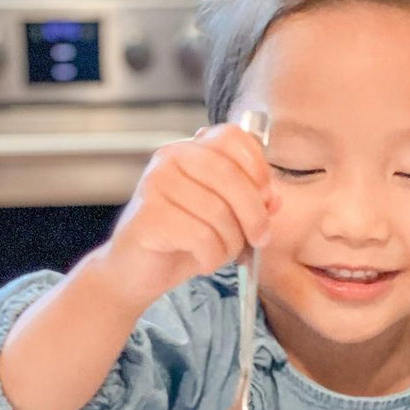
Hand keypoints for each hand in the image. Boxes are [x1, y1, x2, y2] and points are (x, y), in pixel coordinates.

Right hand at [98, 122, 274, 309]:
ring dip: (231, 243)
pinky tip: (203, 262)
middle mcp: (169, 158)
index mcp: (190, 150)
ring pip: (218, 212)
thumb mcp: (224, 219)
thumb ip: (251, 203)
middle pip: (230, 175)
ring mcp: (155, 185)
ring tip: (221, 254)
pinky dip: (211, 257)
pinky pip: (201, 236)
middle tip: (260, 240)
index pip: (233, 137)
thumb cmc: (182, 240)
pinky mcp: (148, 216)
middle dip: (254, 214)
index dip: (258, 167)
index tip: (266, 198)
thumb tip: (274, 200)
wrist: (135, 271)